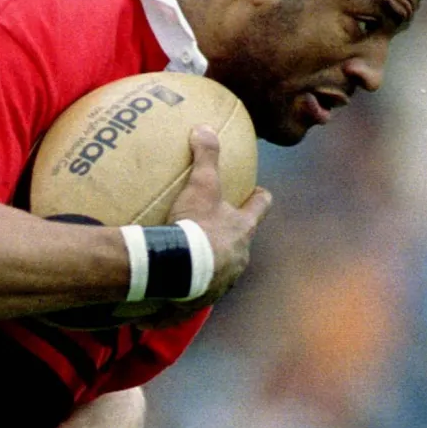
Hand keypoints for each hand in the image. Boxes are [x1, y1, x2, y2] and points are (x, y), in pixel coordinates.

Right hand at [167, 127, 271, 303]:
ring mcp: (222, 282)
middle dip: (230, 239)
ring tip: (188, 265)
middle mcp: (239, 258)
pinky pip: (192, 297)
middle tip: (214, 231)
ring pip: (220, 272)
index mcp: (243, 229)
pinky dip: (182, 294)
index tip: (258, 192)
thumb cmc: (196, 226)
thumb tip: (204, 127)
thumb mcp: (200, 186)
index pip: (260, 208)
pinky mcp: (201, 300)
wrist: (180, 270)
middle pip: (241, 244)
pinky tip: (166, 294)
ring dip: (208, 268)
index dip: (260, 198)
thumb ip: (205, 156)